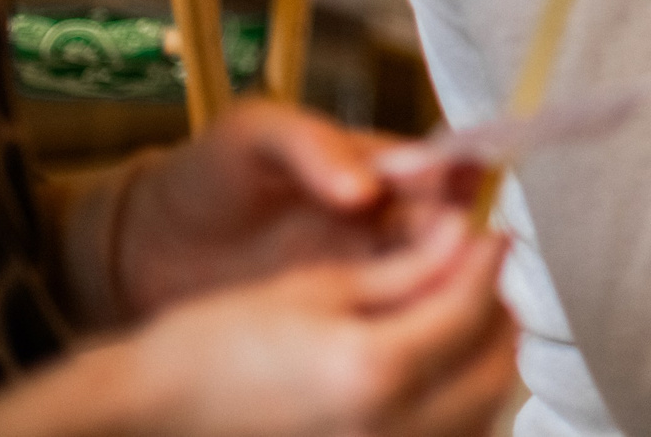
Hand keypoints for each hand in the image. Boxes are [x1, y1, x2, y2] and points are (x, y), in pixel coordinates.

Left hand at [115, 102, 476, 319]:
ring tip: (443, 298)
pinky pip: (391, 323)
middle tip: (462, 252)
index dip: (464, 177)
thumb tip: (368, 187)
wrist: (145, 247)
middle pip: (451, 228)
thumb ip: (312, 145)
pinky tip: (415, 338)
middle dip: (465, 238)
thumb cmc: (205, 175)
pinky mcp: (340, 320)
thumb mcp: (253, 135)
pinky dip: (413, 328)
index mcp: (375, 166)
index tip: (470, 190)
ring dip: (447, 287)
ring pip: (431, 279)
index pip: (442, 167)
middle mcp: (384, 220)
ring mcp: (366, 272)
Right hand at [118, 215, 515, 436]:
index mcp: (374, 370)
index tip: (491, 234)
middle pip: (493, 370)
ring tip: (457, 319)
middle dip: (496, 314)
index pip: (470, 308)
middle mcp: (391, 431)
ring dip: (483, 363)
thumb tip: (469, 240)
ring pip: (481, 415)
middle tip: (478, 274)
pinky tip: (435, 374)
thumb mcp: (317, 288)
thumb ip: (408, 271)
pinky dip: (459, 409)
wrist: (154, 413)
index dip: (489, 262)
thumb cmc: (218, 343)